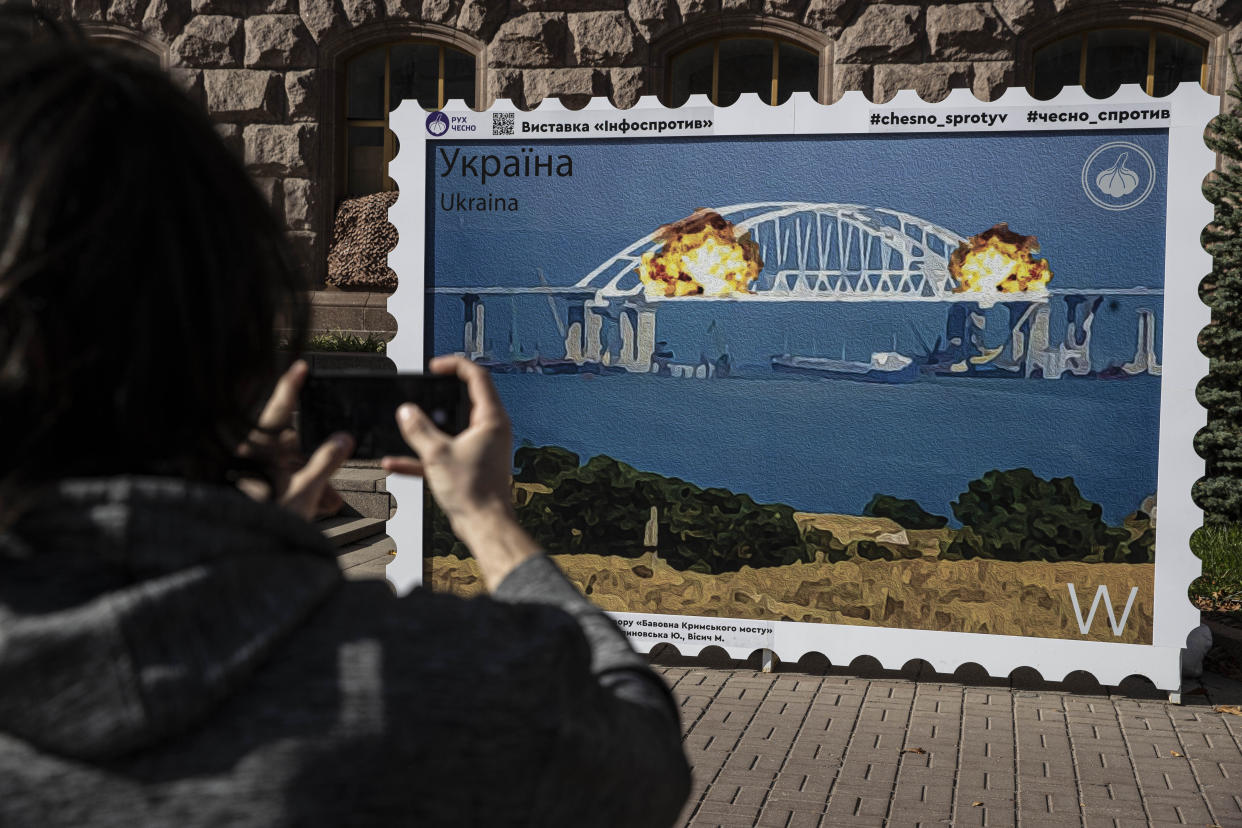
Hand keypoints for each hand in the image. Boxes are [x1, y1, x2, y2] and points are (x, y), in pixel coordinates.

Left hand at [238, 359, 353, 521]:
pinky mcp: (257, 489)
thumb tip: (343, 439)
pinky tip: (321, 506)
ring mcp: (254, 473)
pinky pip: (283, 482)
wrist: (238, 554)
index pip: (279, 408)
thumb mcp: (302, 492)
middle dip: (319, 456)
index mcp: (259, 449)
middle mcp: (254, 456)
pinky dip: (303, 490)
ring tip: (331, 502)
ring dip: (314, 479)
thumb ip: (325, 463)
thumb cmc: (261, 523)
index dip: (292, 386)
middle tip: (338, 463)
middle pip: (292, 443)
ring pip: (290, 466)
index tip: (301, 366)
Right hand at [383, 355, 536, 588]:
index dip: (455, 366)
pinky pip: (443, 454)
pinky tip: (395, 462)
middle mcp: (490, 430)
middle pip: (464, 400)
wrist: (484, 526)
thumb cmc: (474, 491)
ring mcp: (480, 448)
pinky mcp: (470, 466)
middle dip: (438, 395)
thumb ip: (418, 429)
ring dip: (426, 428)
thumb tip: (406, 411)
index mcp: (491, 419)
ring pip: (450, 429)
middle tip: (421, 389)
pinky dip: (422, 456)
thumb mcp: (437, 454)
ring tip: (405, 423)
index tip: (434, 367)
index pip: (477, 378)